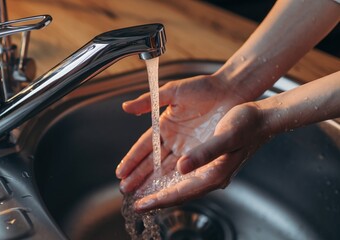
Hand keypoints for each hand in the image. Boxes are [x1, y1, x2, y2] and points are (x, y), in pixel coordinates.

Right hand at [115, 75, 247, 201]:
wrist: (232, 91)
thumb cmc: (204, 88)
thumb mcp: (174, 92)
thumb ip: (148, 100)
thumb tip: (125, 107)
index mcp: (165, 126)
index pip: (144, 147)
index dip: (132, 160)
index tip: (120, 172)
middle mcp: (174, 141)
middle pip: (153, 163)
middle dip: (138, 177)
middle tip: (125, 190)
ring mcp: (188, 149)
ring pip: (167, 170)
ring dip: (153, 183)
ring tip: (139, 196)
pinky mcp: (203, 155)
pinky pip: (186, 172)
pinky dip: (175, 182)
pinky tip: (164, 192)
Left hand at [134, 102, 269, 211]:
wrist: (263, 118)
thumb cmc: (247, 125)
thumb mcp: (225, 136)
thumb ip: (204, 153)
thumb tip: (182, 167)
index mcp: (214, 174)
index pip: (180, 193)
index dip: (158, 200)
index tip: (140, 205)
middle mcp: (210, 176)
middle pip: (177, 193)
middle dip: (155, 199)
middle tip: (134, 203)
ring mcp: (209, 170)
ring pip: (178, 185)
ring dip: (159, 188)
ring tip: (141, 192)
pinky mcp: (208, 162)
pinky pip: (184, 175)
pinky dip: (169, 178)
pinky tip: (159, 176)